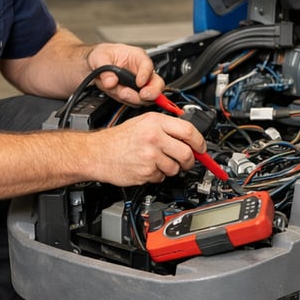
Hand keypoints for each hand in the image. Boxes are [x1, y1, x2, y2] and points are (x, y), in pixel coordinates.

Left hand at [86, 43, 165, 105]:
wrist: (96, 66)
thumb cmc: (102, 56)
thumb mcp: (99, 57)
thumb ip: (105, 70)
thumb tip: (111, 82)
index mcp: (137, 57)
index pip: (147, 65)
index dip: (145, 74)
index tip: (139, 83)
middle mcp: (141, 71)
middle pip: (157, 83)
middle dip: (152, 92)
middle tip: (143, 95)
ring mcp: (139, 85)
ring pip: (147, 96)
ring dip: (135, 98)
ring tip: (123, 94)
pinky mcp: (133, 95)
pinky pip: (135, 102)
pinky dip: (127, 101)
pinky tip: (118, 94)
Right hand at [91, 112, 205, 185]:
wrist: (97, 153)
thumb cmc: (118, 139)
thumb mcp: (142, 122)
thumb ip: (166, 128)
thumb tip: (189, 139)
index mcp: (155, 122)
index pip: (189, 131)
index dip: (200, 142)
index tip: (202, 148)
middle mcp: (154, 137)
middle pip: (186, 153)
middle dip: (189, 161)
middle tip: (185, 161)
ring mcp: (150, 156)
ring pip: (175, 168)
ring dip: (170, 169)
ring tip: (157, 162)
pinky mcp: (146, 172)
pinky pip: (162, 177)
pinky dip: (157, 175)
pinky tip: (146, 167)